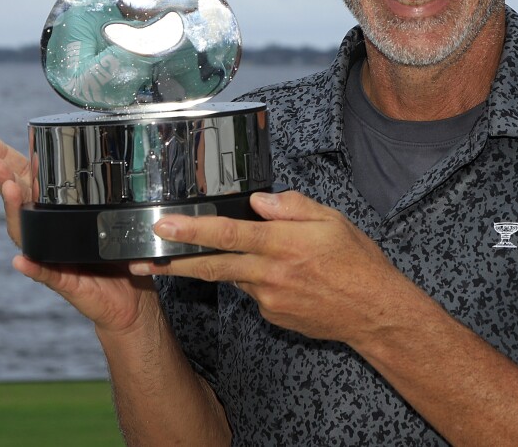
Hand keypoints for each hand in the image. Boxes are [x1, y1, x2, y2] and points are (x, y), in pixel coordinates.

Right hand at [0, 130, 156, 334]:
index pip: (22, 177)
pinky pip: (44, 272)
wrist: (129, 296)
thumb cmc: (114, 250)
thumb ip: (96, 187)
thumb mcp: (108, 211)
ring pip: (24, 231)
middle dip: (2, 178)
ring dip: (14, 209)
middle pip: (15, 200)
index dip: (1, 156)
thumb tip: (94, 142)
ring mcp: (49, 255)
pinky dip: (32, 266)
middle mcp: (43, 229)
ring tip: (9, 188)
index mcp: (51, 208)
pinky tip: (20, 260)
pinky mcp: (62, 281)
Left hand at [130, 191, 429, 345]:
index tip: (163, 225)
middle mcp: (270, 273)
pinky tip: (285, 277)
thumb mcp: (332, 220)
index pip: (226, 233)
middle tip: (143, 260)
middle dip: (173, 262)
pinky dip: (258, 280)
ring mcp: (269, 299)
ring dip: (227, 266)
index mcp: (282, 243)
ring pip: (235, 276)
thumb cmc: (357, 263)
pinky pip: (254, 292)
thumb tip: (258, 201)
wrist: (374, 313)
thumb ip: (292, 206)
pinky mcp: (272, 316)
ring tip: (244, 256)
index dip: (191, 229)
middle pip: (211, 265)